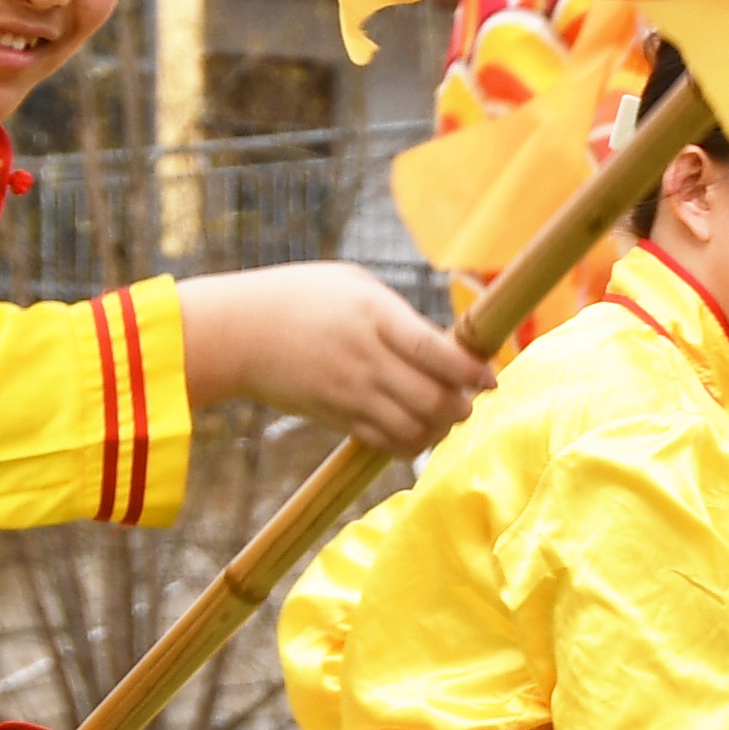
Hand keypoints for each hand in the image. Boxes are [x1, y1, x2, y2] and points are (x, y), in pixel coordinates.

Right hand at [177, 262, 488, 457]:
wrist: (238, 332)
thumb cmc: (301, 297)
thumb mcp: (354, 286)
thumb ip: (400, 316)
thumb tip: (445, 345)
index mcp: (375, 316)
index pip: (436, 352)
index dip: (471, 371)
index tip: (491, 377)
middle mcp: (366, 359)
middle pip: (433, 399)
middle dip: (463, 406)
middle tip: (472, 398)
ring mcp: (349, 393)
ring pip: (414, 429)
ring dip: (441, 429)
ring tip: (447, 415)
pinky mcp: (335, 418)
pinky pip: (385, 443)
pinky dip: (411, 443)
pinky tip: (418, 430)